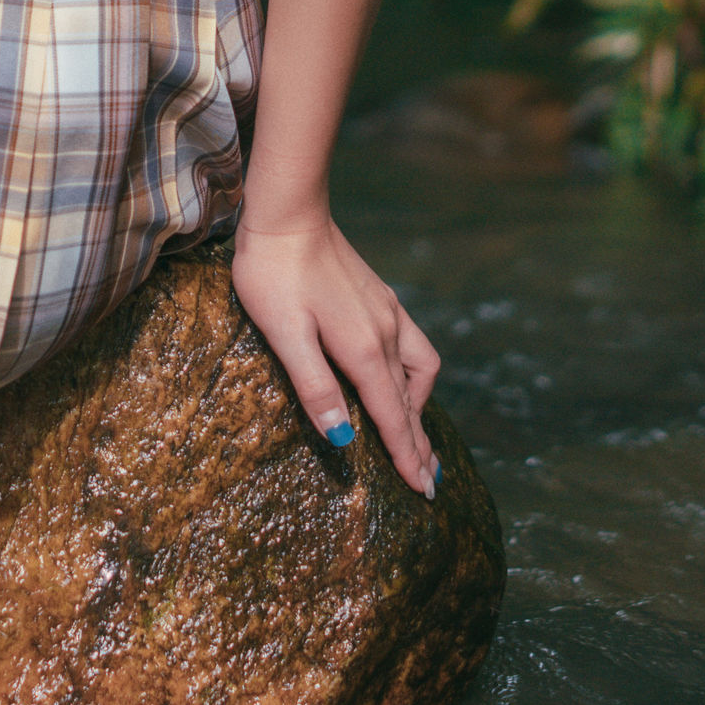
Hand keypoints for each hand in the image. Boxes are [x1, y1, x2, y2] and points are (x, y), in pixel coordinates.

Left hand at [230, 213, 441, 495]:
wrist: (288, 214)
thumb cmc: (274, 275)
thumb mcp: (285, 335)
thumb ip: (315, 386)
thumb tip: (342, 437)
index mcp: (363, 349)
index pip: (393, 415)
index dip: (407, 455)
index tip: (424, 490)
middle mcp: (385, 333)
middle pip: (411, 400)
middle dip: (420, 442)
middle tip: (430, 480)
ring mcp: (387, 313)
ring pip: (419, 371)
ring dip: (421, 408)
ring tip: (417, 436)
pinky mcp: (380, 297)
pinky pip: (413, 347)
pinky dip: (416, 376)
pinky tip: (404, 379)